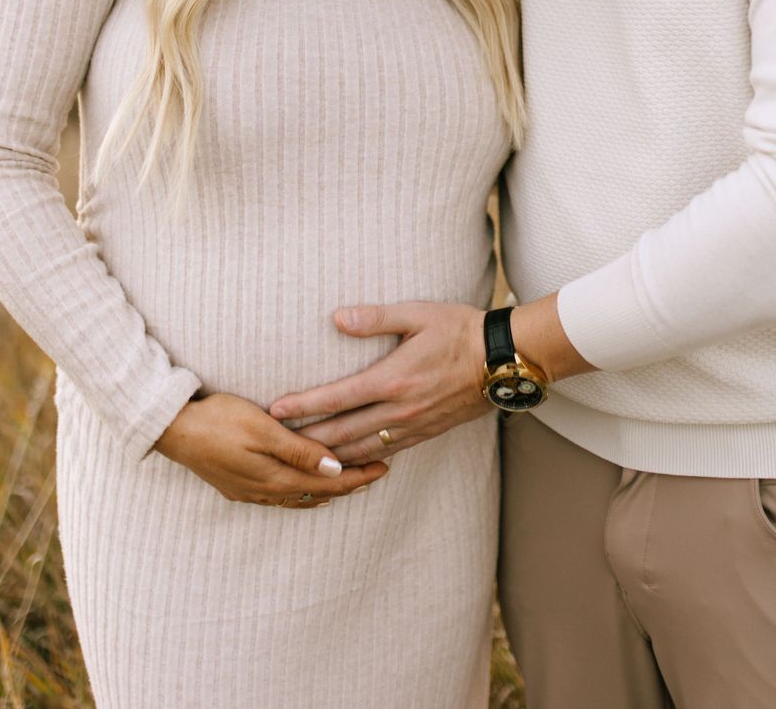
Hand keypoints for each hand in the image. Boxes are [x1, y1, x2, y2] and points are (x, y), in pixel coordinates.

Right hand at [153, 392, 388, 507]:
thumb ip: (300, 451)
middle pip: (319, 494)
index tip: (384, 466)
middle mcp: (267, 493)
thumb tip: (336, 469)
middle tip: (377, 472)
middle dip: (350, 484)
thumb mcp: (262, 429)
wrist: (173, 429)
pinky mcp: (238, 487)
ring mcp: (251, 493)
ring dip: (328, 491)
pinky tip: (307, 489)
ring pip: (301, 499)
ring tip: (351, 481)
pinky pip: (282, 498)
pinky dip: (304, 493)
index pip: (329, 483)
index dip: (359, 477)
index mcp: (276, 478)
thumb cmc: (218, 420)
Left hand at [269, 302, 490, 463]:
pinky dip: (357, 461)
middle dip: (305, 439)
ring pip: (359, 450)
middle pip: (340, 432)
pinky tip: (343, 462)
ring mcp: (411, 427)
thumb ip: (375, 317)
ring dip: (327, 455)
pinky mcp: (423, 434)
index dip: (302, 405)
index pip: (336, 397)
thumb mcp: (417, 313)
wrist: (502, 360)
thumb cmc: (459, 330)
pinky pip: (382, 454)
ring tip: (299, 457)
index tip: (275, 410)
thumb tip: (338, 317)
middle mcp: (398, 410)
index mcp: (391, 379)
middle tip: (274, 442)